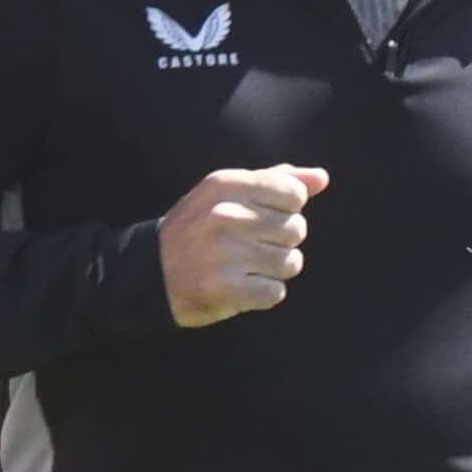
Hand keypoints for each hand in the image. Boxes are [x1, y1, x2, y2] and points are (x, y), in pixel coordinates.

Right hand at [161, 163, 323, 324]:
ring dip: (274, 269)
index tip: (262, 216)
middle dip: (280, 241)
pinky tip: (241, 286)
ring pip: (291, 262)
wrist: (150, 273)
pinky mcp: (225, 288)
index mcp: (224, 185)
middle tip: (248, 245)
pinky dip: (263, 294)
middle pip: (296, 229)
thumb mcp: (227, 194)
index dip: (286, 209)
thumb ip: (276, 181)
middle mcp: (224, 215)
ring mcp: (224, 253)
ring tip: (245, 266)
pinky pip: (276, 292)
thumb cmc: (198, 228)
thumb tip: (321, 178)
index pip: (293, 194)